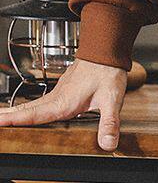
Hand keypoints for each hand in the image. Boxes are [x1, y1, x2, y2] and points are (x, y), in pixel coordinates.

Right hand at [0, 58, 127, 150]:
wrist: (108, 49)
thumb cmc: (108, 70)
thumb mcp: (112, 98)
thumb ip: (109, 121)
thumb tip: (108, 143)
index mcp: (63, 102)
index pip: (34, 115)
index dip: (15, 120)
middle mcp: (58, 96)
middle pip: (27, 110)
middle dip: (8, 116)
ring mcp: (60, 90)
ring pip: (34, 104)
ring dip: (16, 112)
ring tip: (2, 118)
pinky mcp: (64, 87)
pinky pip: (42, 99)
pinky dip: (29, 106)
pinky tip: (29, 110)